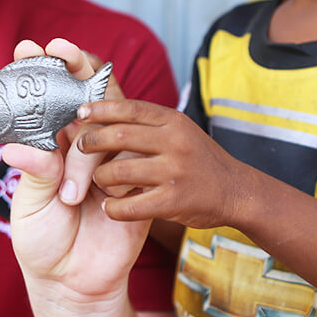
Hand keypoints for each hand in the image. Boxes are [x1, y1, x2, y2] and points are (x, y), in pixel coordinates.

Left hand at [4, 40, 150, 308]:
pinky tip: (102, 205)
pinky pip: (135, 171)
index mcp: (60, 145)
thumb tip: (15, 145)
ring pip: (112, 131)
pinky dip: (115, 185)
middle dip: (74, 67)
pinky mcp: (144, 192)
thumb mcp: (31, 207)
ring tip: (71, 181)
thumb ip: (34, 173)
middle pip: (90, 96)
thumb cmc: (44, 242)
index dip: (44, 71)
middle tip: (58, 46)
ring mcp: (118, 166)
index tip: (27, 46)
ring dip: (86, 151)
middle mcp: (89, 148)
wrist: (73, 287)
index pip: (55, 98)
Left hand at [76, 99, 252, 230]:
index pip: (130, 108)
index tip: (80, 110)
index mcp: (174, 122)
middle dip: (92, 141)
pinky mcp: (174, 200)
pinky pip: (131, 205)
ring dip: (100, 177)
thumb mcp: (181, 131)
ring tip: (96, 180)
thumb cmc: (199, 160)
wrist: (236, 191)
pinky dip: (114, 208)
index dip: (101, 108)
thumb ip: (151, 124)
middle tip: (80, 147)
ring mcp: (175, 172)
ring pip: (119, 171)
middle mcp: (175, 142)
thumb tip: (107, 112)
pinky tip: (109, 208)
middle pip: (120, 136)